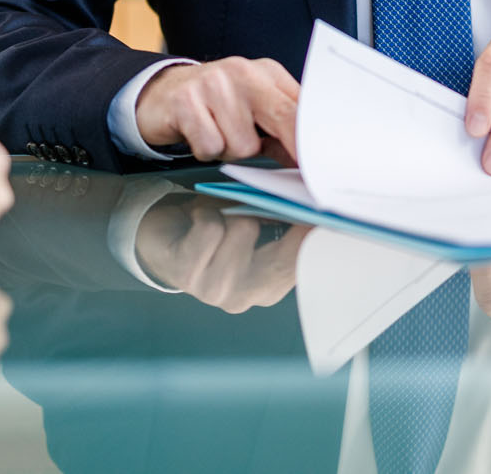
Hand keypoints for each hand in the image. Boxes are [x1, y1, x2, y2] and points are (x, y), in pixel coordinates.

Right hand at [135, 57, 299, 162]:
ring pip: (242, 144)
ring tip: (219, 134)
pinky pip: (211, 147)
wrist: (160, 91)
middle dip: (291, 148)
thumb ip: (280, 129)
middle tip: (299, 167)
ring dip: (231, 150)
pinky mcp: (185, 101)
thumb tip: (305, 158)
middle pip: (283, 117)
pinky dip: (206, 151)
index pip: (300, 106)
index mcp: (266, 72)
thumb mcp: (253, 109)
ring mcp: (213, 84)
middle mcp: (242, 72)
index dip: (314, 137)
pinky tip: (199, 134)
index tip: (325, 161)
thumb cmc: (215, 104)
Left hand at [135, 194, 310, 313]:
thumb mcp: (253, 227)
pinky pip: (211, 228)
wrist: (161, 243)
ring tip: (223, 212)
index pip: (304, 265)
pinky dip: (206, 211)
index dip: (318, 237)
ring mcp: (216, 290)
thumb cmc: (215, 230)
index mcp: (270, 287)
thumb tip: (314, 204)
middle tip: (281, 193)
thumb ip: (283, 223)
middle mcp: (246, 296)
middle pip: (283, 257)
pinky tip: (200, 217)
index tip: (329, 211)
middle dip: (282, 219)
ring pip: (244, 230)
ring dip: (233, 211)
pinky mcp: (187, 276)